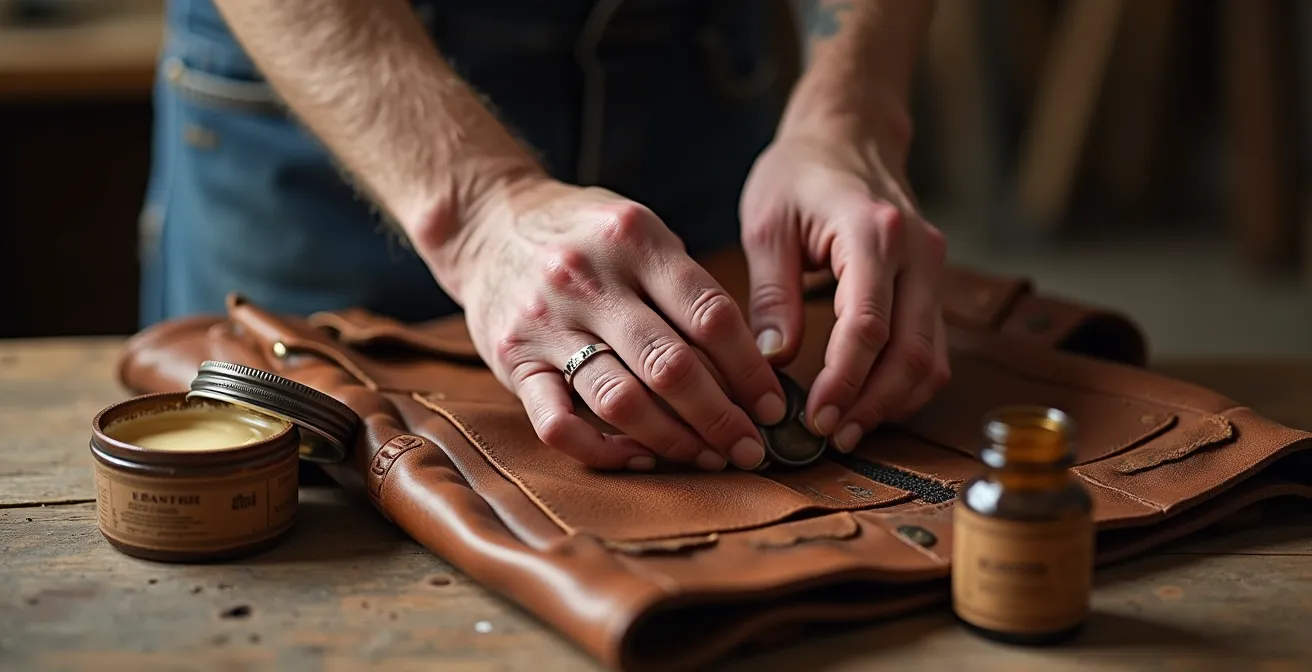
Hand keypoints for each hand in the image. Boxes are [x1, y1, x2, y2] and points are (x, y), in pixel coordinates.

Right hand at [427, 177, 787, 471]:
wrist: (487, 222)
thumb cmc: (584, 234)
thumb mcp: (639, 231)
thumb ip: (687, 287)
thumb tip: (753, 365)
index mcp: (635, 240)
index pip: (709, 316)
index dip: (751, 371)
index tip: (774, 407)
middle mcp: (589, 279)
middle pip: (670, 366)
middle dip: (722, 417)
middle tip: (751, 448)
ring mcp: (547, 322)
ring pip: (620, 401)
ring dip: (674, 440)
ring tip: (707, 457)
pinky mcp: (512, 361)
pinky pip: (557, 424)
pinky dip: (604, 451)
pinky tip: (639, 457)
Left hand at [739, 130, 950, 452]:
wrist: (847, 133)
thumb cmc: (799, 173)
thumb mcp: (767, 223)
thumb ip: (771, 294)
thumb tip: (774, 361)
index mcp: (873, 232)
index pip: (868, 326)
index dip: (844, 381)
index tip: (815, 419)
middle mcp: (917, 253)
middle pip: (912, 351)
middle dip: (872, 404)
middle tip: (832, 438)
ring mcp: (933, 270)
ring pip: (932, 357)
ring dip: (894, 402)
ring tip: (848, 431)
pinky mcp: (931, 285)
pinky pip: (933, 348)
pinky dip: (906, 384)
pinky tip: (869, 404)